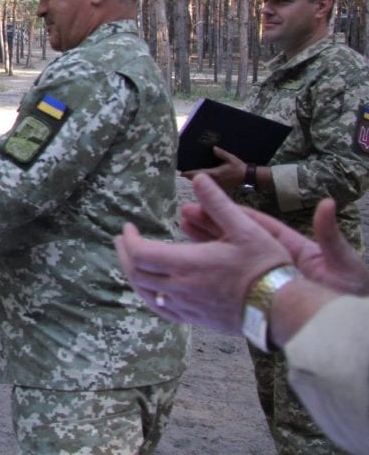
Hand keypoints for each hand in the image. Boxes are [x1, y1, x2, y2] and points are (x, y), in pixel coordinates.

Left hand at [114, 174, 290, 334]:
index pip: (140, 254)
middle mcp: (180, 288)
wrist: (282, 308)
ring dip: (134, 276)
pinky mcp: (195, 319)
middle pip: (136, 274)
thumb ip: (218, 203)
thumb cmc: (264, 266)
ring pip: (145, 294)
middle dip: (124, 255)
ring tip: (132, 262)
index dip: (129, 240)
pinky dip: (149, 296)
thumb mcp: (245, 228)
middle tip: (123, 241)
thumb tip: (199, 178)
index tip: (128, 228)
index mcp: (186, 264)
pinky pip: (161, 309)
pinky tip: (152, 290)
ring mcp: (186, 307)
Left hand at [181, 146, 245, 190]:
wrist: (247, 176)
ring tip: (189, 175)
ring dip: (196, 180)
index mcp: (215, 173)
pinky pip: (209, 186)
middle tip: (183, 173)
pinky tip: (202, 180)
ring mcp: (216, 186)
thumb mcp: (230, 158)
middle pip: (198, 181)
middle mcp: (214, 181)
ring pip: (202, 185)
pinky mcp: (220, 189)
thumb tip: (213, 148)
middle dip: (190, 177)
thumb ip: (221, 153)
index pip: (198, 174)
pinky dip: (204, 183)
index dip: (189, 173)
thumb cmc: (238, 167)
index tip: (181, 173)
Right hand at [185, 197, 368, 296]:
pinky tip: (194, 268)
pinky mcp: (258, 296)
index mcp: (293, 248)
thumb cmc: (346, 294)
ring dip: (207, 244)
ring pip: (231, 258)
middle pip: (238, 238)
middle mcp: (275, 261)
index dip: (231, 213)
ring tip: (184, 230)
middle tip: (186, 213)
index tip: (208, 202)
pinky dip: (212, 273)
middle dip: (211, 225)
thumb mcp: (341, 263)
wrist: (340, 327)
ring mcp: (265, 278)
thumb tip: (328, 203)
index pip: (257, 225)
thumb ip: (330, 235)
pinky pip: (231, 282)